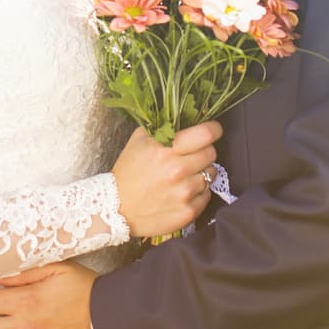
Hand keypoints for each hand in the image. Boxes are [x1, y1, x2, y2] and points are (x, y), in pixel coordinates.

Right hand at [111, 121, 220, 237]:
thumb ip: (161, 126)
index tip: (212, 131)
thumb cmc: (128, 172)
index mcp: (166, 150)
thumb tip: (184, 115)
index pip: (206, 134)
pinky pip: (207, 195)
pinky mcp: (188, 212)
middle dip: (203, 151)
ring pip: (211, 174)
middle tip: (190, 156)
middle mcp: (177, 171)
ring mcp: (185, 193)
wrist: (115, 209)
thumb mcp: (139, 140)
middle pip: (211, 153)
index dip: (213, 130)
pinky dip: (198, 193)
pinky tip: (182, 192)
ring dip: (201, 173)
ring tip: (183, 176)